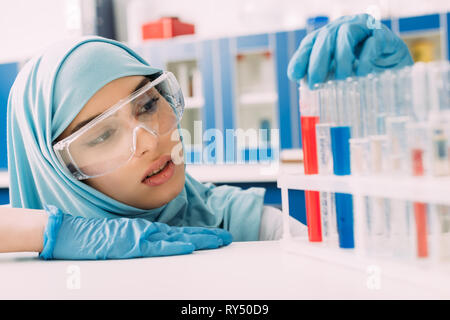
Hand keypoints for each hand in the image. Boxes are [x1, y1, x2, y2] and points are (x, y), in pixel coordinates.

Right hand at [40, 204, 231, 259]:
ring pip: (177, 238)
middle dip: (208, 237)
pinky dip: (174, 245)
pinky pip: (157, 246)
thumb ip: (143, 241)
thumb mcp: (126, 240)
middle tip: (227, 238)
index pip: (180, 234)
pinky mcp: (131, 244)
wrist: (74, 234)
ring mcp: (142, 237)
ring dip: (199, 239)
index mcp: (149, 232)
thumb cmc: (98, 239)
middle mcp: (149, 233)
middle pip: (185, 235)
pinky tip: (188, 246)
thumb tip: (161, 244)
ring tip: (218, 240)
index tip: (216, 237)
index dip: (200, 235)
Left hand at [287, 14, 412, 87]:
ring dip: (341, 58)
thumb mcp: (339, 78)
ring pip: (346, 34)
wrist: (396, 75)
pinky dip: (365, 58)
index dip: (301, 58)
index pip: (310, 43)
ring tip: (340, 79)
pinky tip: (362, 73)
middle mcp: (345, 29)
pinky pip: (373, 41)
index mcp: (330, 38)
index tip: (294, 76)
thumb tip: (307, 85)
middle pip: (326, 37)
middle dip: (317, 61)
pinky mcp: (385, 37)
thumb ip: (323, 78)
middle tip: (315, 83)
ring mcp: (366, 30)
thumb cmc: (362, 77)